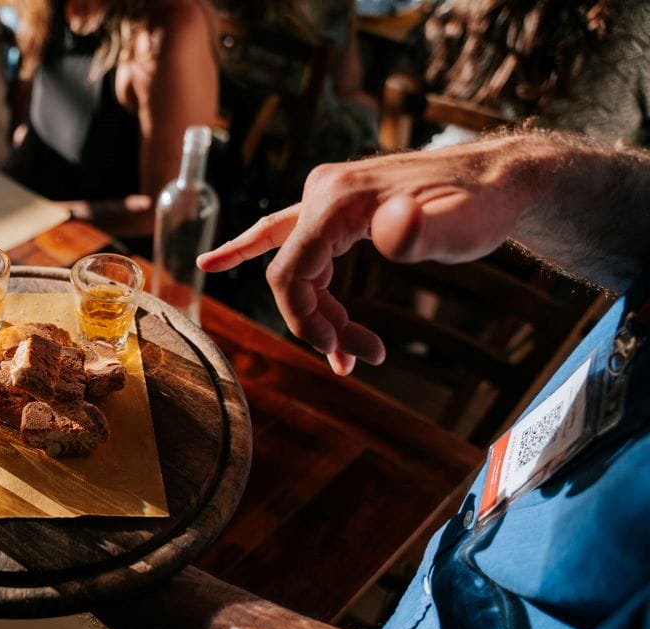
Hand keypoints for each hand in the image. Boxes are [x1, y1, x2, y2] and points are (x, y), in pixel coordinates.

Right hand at [197, 137, 533, 374]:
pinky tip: (215, 261)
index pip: (290, 273)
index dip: (303, 322)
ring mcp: (325, 197)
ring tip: (361, 351)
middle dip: (318, 325)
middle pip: (291, 275)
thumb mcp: (466, 225)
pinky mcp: (335, 206)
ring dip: (320, 314)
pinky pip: (287, 238)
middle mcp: (321, 192)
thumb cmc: (484, 205)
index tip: (337, 355)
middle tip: (361, 360)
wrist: (501, 179)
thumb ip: (427, 230)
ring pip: (298, 268)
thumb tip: (391, 229)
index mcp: (337, 200)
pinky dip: (256, 254)